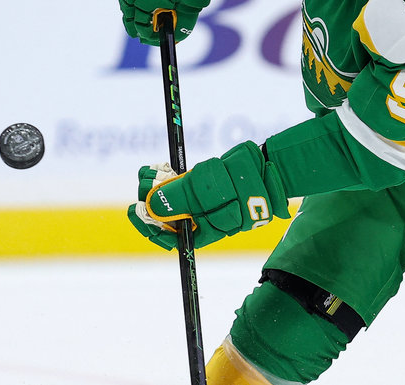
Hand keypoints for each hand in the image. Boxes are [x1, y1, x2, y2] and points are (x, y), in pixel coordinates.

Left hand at [128, 142, 289, 249]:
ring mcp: (206, 204)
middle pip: (169, 217)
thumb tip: (149, 207)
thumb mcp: (205, 191)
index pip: (171, 238)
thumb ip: (176, 199)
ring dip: (158, 186)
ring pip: (174, 199)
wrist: (269, 168)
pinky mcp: (208, 188)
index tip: (135, 210)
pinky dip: (170, 177)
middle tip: (140, 183)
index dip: (150, 226)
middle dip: (151, 202)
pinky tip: (160, 167)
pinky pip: (183, 186)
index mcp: (206, 232)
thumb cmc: (242, 185)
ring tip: (145, 172)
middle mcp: (204, 221)